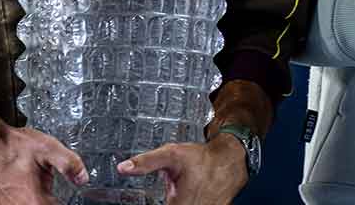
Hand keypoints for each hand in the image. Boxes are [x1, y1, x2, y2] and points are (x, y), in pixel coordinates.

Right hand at [0, 123, 87, 204]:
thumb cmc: (13, 147)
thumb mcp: (48, 149)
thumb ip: (68, 163)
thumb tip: (82, 177)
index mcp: (32, 200)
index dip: (65, 203)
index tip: (69, 197)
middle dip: (53, 201)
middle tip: (50, 185)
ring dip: (43, 201)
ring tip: (45, 189)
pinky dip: (34, 200)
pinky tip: (36, 191)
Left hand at [118, 135, 246, 204]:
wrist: (230, 159)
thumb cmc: (202, 158)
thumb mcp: (172, 154)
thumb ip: (146, 162)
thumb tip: (123, 168)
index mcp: (181, 204)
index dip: (160, 203)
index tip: (166, 195)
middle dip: (171, 202)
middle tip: (173, 192)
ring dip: (179, 203)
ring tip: (182, 193)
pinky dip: (191, 203)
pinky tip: (189, 196)